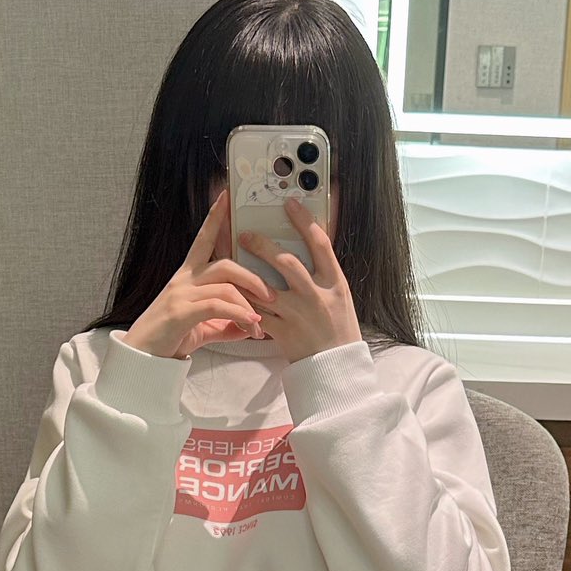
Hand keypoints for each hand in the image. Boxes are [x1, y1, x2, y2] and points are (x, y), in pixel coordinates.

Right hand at [124, 189, 272, 358]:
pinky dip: (238, 314)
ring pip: (224, 285)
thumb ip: (227, 324)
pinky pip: (217, 305)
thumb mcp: (203, 330)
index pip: (204, 240)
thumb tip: (251, 326)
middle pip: (224, 263)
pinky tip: (251, 325)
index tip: (227, 196)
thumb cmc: (169, 340)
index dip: (215, 217)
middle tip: (271, 295)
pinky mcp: (180, 312)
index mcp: (188, 278)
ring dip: (248, 303)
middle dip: (252, 276)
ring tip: (262, 322)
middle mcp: (184, 280)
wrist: (141, 359)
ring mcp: (181, 294)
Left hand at [237, 195, 361, 362]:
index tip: (289, 203)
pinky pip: (257, 313)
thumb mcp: (339, 295)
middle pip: (287, 263)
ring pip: (265, 289)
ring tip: (230, 262)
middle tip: (245, 235)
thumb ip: (323, 271)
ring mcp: (298, 315)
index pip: (320, 243)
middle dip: (263, 246)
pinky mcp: (283, 332)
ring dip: (245, 273)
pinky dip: (244, 302)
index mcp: (334, 282)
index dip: (303, 221)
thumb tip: (306, 242)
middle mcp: (317, 296)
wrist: (336, 368)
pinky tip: (233, 293)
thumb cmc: (339, 327)